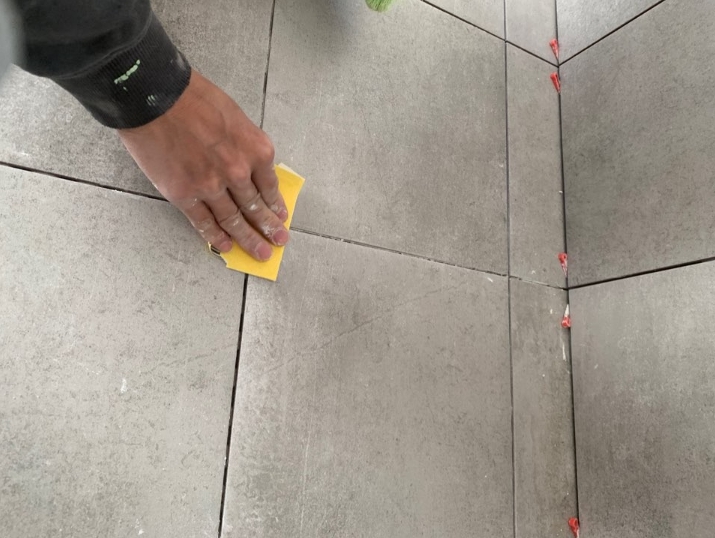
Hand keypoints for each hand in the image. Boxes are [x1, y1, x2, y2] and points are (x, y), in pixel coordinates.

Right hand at [118, 70, 288, 260]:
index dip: (276, 205)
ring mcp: (211, 187)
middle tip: (279, 241)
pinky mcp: (184, 195)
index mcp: (255, 150)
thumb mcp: (235, 116)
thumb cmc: (192, 97)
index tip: (281, 217)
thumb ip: (245, 145)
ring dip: (248, 239)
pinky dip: (215, 237)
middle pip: (255, 207)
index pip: (270, 186)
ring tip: (260, 252)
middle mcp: (238, 172)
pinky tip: (225, 247)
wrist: (153, 95)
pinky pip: (204, 222)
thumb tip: (250, 167)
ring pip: (233, 220)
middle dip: (268, 228)